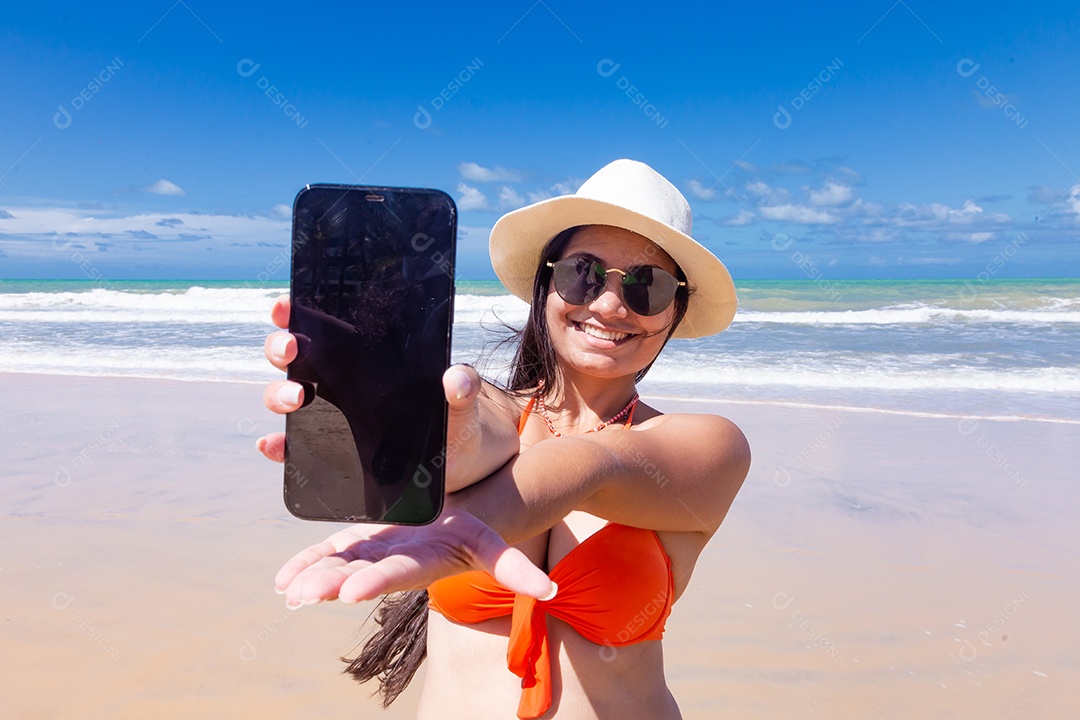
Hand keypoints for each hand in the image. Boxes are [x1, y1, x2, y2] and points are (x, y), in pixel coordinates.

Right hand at [255, 296, 488, 467]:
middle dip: (281, 346)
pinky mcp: (328, 449)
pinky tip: (272, 444)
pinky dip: (276, 445)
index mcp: (364, 357)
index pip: (321, 325)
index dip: (295, 311)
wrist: (456, 460)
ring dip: (279, 393)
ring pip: (285, 394)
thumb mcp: (460, 403)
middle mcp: (338, 381)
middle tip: (293, 348)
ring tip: (297, 397)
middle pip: (292, 356)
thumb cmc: (452, 418)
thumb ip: (463, 387)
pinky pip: (292, 445)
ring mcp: (329, 415)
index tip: (287, 306)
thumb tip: (457, 378)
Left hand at [275, 508, 554, 605]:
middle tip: (303, 595)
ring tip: (288, 590)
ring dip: (311, 575)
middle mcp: (390, 561)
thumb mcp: (490, 542)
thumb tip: (551, 592)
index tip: (349, 593)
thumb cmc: (469, 530)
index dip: (375, 581)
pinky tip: (282, 579)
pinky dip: (305, 561)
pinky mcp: (356, 540)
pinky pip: (327, 550)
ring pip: (336, 565)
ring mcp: (370, 552)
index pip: (397, 574)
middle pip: (358, 573)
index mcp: (421, 561)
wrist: (446, 522)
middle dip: (330, 583)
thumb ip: (513, 569)